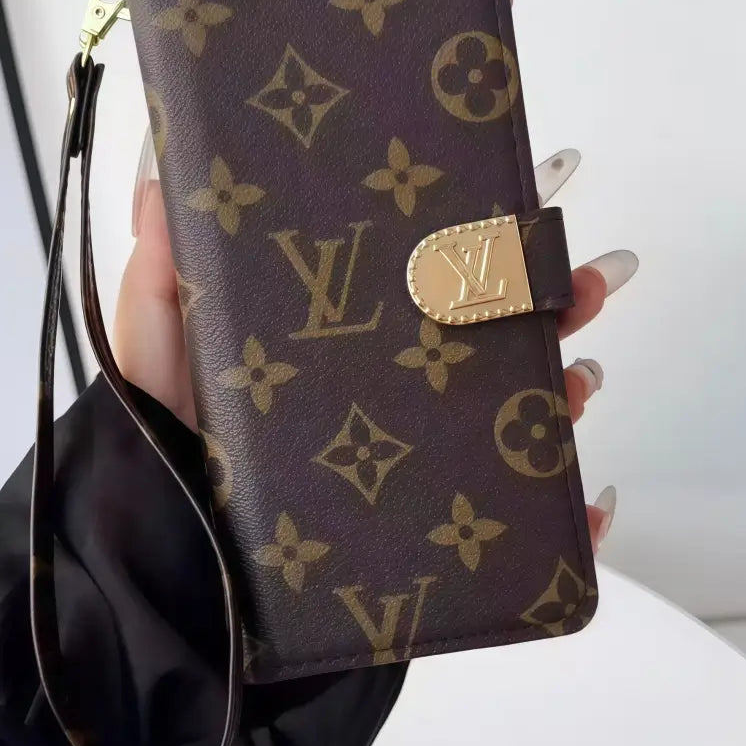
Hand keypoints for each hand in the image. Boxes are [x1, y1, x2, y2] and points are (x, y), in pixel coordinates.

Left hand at [114, 134, 636, 551]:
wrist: (170, 573)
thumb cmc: (161, 454)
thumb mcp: (152, 353)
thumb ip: (162, 274)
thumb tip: (165, 171)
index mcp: (339, 344)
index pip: (420, 278)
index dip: (478, 240)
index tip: (527, 198)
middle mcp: (385, 393)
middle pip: (486, 336)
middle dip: (551, 303)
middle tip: (591, 282)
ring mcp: (411, 460)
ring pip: (511, 415)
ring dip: (567, 392)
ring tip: (582, 381)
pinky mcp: (423, 532)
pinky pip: (513, 527)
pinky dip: (566, 516)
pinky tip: (593, 502)